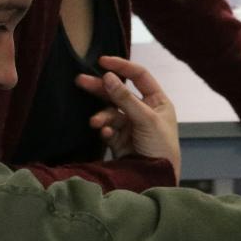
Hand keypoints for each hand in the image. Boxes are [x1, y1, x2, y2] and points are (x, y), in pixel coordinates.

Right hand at [75, 55, 180, 181]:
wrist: (157, 179)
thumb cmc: (161, 147)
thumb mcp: (146, 120)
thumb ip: (126, 99)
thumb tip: (107, 76)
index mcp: (157, 101)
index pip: (139, 76)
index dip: (122, 66)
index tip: (102, 61)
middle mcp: (144, 110)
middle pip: (119, 92)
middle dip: (100, 88)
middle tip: (79, 81)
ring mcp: (131, 125)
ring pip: (110, 112)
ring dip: (101, 116)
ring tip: (95, 123)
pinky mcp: (119, 140)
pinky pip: (107, 129)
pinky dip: (105, 130)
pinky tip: (105, 134)